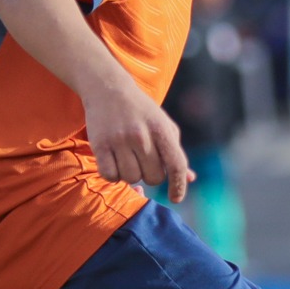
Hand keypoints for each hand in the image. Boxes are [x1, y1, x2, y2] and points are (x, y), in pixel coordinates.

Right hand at [84, 77, 190, 200]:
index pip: (176, 165)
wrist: (108, 89)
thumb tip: (190, 178)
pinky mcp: (99, 144)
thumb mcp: (163, 125)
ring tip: (127, 158)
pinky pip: (110, 176)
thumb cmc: (141, 111)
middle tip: (143, 161)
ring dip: (131, 174)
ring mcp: (119, 140)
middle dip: (150, 175)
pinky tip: (114, 161)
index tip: (176, 198)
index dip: (179, 185)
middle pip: (153, 178)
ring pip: (131, 178)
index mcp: (162, 129)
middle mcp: (141, 135)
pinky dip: (113, 175)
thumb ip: (176, 152)